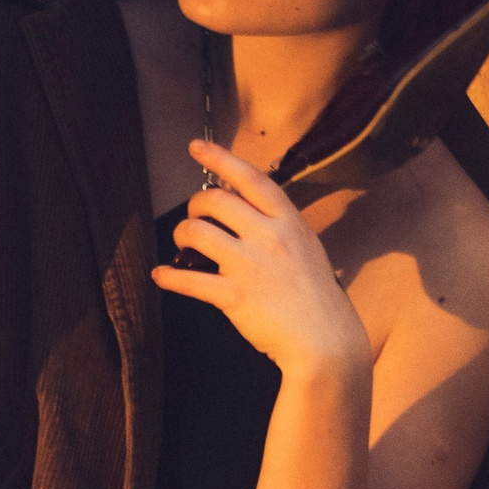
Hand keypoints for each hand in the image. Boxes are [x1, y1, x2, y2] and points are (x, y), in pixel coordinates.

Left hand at [150, 140, 370, 380]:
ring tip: (183, 246)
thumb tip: (244, 213)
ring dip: (181, 235)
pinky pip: (190, 279)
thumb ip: (278, 227)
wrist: (326, 340)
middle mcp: (269, 236)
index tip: (195, 147)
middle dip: (195, 205)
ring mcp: (251, 265)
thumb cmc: (316, 297)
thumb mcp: (306, 248)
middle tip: (194, 218)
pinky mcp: (235, 296)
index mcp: (288, 221)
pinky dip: (170, 276)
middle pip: (215, 200)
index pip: (250, 178)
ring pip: (197, 233)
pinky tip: (162, 275)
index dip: (219, 158)